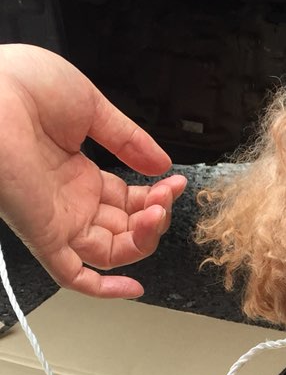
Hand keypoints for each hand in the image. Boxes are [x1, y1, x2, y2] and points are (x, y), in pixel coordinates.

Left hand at [0, 44, 186, 298]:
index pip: (127, 202)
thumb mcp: (90, 106)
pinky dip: (104, 289)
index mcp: (76, 173)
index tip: (175, 182)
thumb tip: (162, 164)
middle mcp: (69, 201)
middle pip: (125, 230)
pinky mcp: (44, 233)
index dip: (156, 197)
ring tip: (157, 212)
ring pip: (110, 253)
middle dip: (155, 217)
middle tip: (167, 196)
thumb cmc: (21, 86)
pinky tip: (134, 286)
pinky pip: (72, 275)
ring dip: (144, 240)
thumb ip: (129, 139)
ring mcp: (58, 219)